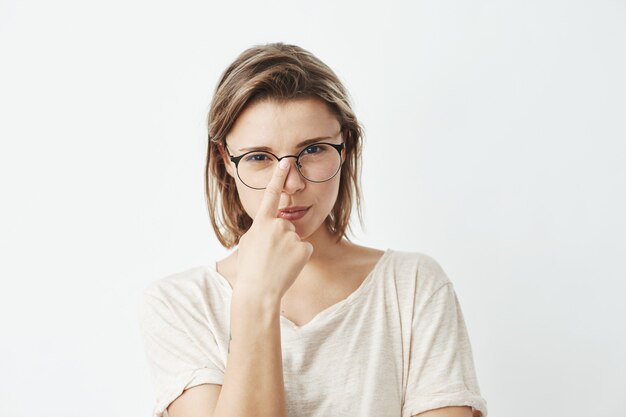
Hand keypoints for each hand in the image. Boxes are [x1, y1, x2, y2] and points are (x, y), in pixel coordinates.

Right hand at [233, 159, 313, 300]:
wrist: (258, 291)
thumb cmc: (250, 269)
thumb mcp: (249, 243)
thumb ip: (261, 229)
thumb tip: (269, 226)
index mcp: (261, 223)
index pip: (271, 195)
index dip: (278, 178)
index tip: (285, 162)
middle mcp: (277, 226)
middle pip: (286, 226)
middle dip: (282, 239)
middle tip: (271, 257)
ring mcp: (291, 237)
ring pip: (295, 239)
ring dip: (290, 250)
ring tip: (277, 264)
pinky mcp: (303, 248)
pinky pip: (304, 250)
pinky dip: (298, 259)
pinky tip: (288, 268)